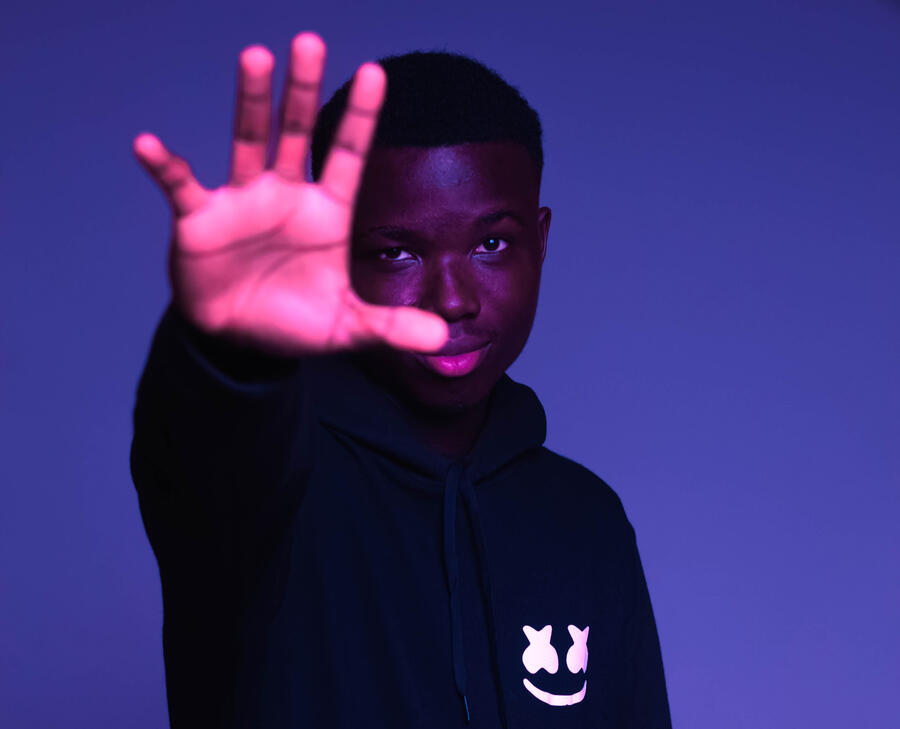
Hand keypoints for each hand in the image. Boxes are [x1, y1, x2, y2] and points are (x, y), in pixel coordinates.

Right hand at [132, 32, 448, 356]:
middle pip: (296, 132)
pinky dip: (166, 167)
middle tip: (311, 42)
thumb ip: (392, 325)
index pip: (347, 155)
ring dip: (251, 101)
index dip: (360, 117)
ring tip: (257, 56)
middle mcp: (286, 196)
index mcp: (326, 213)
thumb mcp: (348, 327)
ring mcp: (242, 202)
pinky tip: (149, 145)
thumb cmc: (295, 323)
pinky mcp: (201, 221)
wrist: (241, 342)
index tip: (375, 71)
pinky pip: (181, 186)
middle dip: (303, 90)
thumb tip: (442, 339)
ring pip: (248, 141)